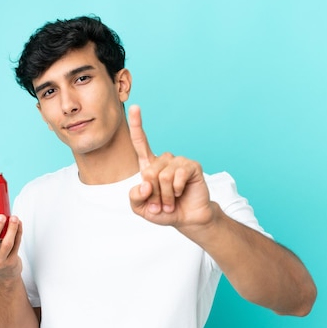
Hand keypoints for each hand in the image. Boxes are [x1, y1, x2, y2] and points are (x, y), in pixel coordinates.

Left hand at [128, 104, 214, 229]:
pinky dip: (176, 190)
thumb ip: (134, 198)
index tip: (135, 107)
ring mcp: (179, 162)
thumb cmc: (164, 211)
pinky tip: (181, 193)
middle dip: (153, 194)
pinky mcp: (192, 167)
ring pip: (163, 175)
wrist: (188, 219)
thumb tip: (144, 184)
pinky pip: (178, 175)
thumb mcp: (141, 208)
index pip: (141, 143)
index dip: (137, 125)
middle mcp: (164, 160)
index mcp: (150, 166)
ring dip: (165, 194)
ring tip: (170, 203)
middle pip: (149, 171)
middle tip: (160, 205)